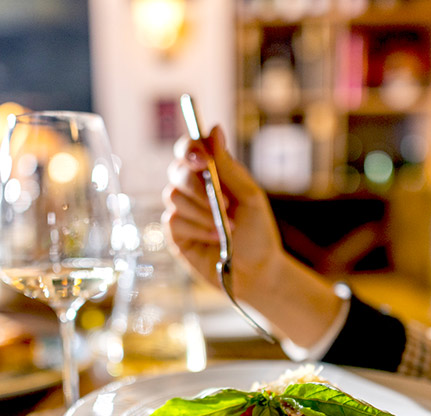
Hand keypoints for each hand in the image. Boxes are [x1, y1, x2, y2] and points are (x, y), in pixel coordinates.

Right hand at [161, 125, 283, 303]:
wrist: (257, 272)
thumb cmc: (257, 233)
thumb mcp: (248, 196)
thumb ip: (228, 165)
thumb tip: (214, 129)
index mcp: (212, 174)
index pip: (189, 150)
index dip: (190, 149)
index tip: (202, 160)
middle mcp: (193, 189)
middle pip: (177, 171)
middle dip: (198, 185)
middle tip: (222, 202)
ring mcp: (182, 211)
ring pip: (173, 196)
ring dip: (203, 211)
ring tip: (225, 227)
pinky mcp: (175, 234)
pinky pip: (174, 220)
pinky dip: (198, 228)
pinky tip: (216, 238)